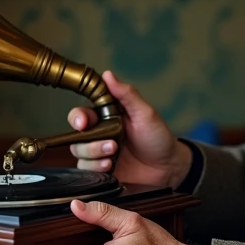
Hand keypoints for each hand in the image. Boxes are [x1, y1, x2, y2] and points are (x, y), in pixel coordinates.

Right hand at [69, 71, 191, 188]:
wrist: (168, 166)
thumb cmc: (158, 137)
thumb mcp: (145, 113)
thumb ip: (127, 94)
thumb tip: (108, 74)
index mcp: (106, 116)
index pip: (81, 114)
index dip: (78, 118)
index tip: (83, 123)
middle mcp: (99, 134)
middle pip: (76, 136)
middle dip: (90, 142)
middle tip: (111, 144)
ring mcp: (99, 153)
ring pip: (79, 153)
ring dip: (94, 154)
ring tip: (113, 156)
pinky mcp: (101, 170)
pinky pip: (86, 170)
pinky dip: (95, 168)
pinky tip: (110, 166)